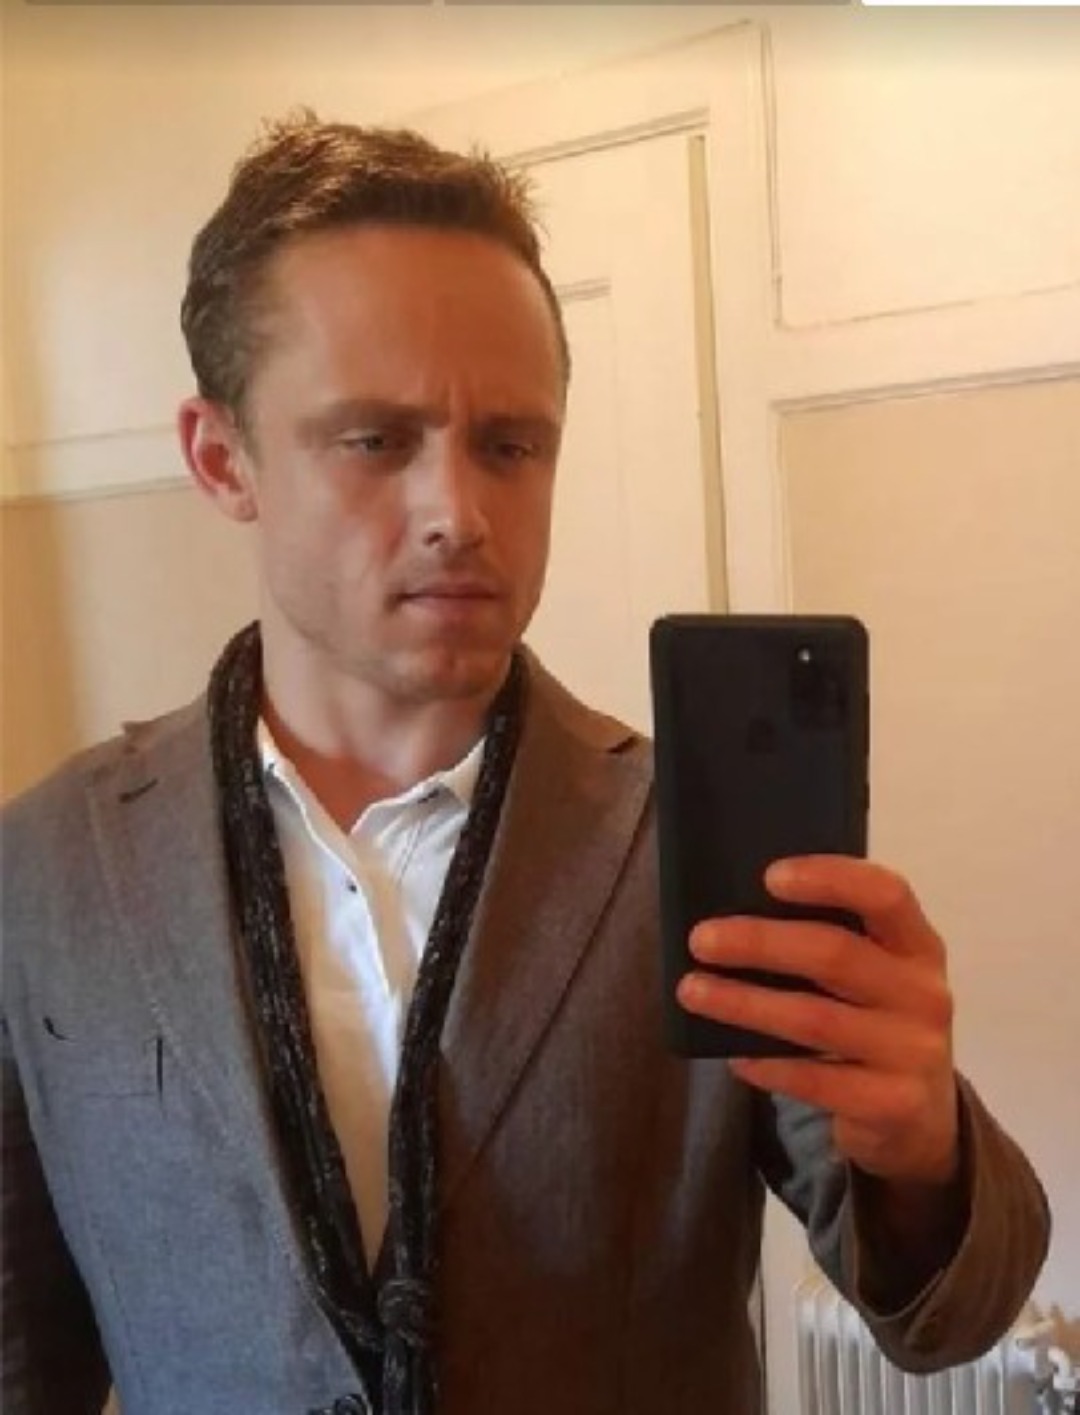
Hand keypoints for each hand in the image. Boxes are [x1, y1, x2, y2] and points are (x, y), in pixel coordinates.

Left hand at [677, 855, 959, 1188]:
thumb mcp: (874, 975)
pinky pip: (815, 1081)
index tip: (770, 876)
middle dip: (760, 943)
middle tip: (701, 940)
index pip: (886, 895)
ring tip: (693, 991)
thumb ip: (830, 941)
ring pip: (814, 1019)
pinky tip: (734, 1056)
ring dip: (745, 1003)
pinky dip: (767, 1065)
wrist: (919, 1115)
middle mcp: (924, 994)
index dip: (830, 878)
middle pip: (836, 955)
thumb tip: (734, 918)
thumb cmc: (873, 1019)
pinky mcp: (893, 1104)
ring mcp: (913, 1052)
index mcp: (917, 946)